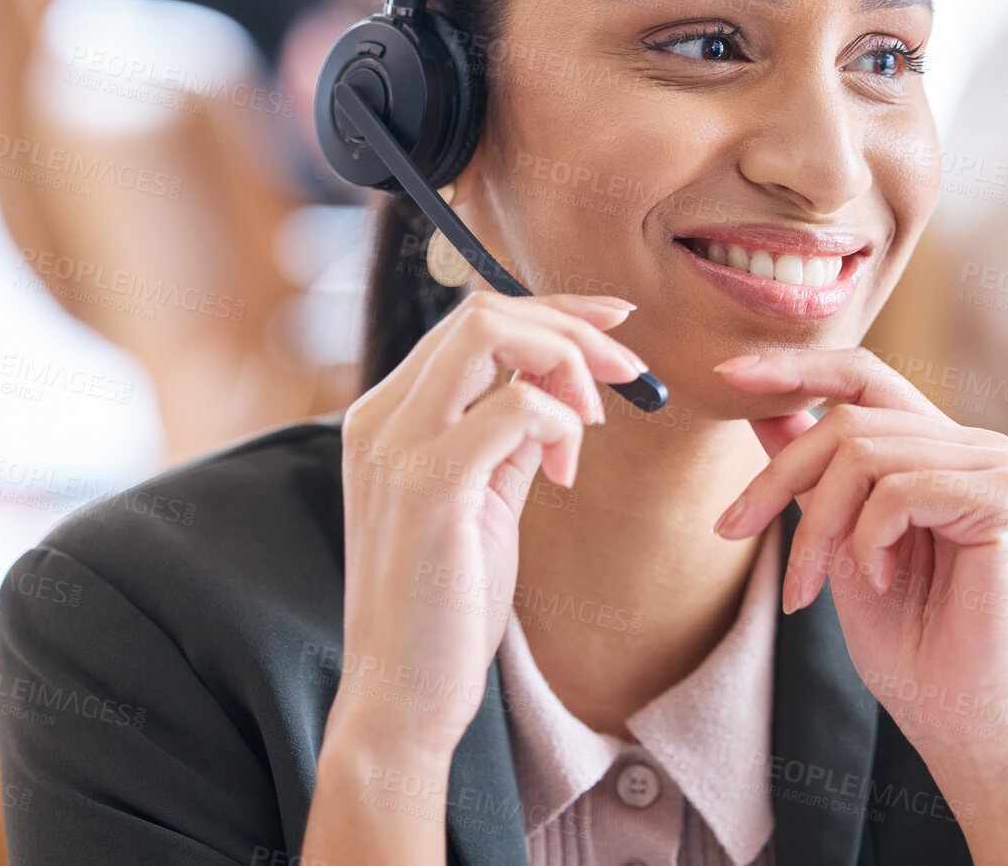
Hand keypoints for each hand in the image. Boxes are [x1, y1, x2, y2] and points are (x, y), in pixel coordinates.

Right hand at [326, 291, 645, 760]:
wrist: (401, 696)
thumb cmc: (443, 605)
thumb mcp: (481, 500)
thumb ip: (505, 438)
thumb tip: (553, 388)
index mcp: (386, 416)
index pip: (469, 322)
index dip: (551, 311)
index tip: (614, 327)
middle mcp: (380, 418)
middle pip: (479, 311)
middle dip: (570, 327)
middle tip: (627, 373)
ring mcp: (397, 448)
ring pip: (487, 332)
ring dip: (566, 361)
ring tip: (593, 422)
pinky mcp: (428, 487)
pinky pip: (515, 407)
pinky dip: (559, 422)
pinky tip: (565, 472)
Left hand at [709, 347, 1007, 782]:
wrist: (965, 723)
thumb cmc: (911, 645)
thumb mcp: (840, 546)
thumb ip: (816, 478)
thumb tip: (765, 411)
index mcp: (938, 449)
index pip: (862, 378)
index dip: (794, 367)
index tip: (726, 374)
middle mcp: (973, 446)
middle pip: (848, 419)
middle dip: (777, 476)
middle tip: (731, 529)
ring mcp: (996, 467)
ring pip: (863, 453)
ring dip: (816, 527)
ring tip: (807, 587)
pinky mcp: (1005, 499)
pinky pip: (900, 489)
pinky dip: (867, 540)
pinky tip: (880, 584)